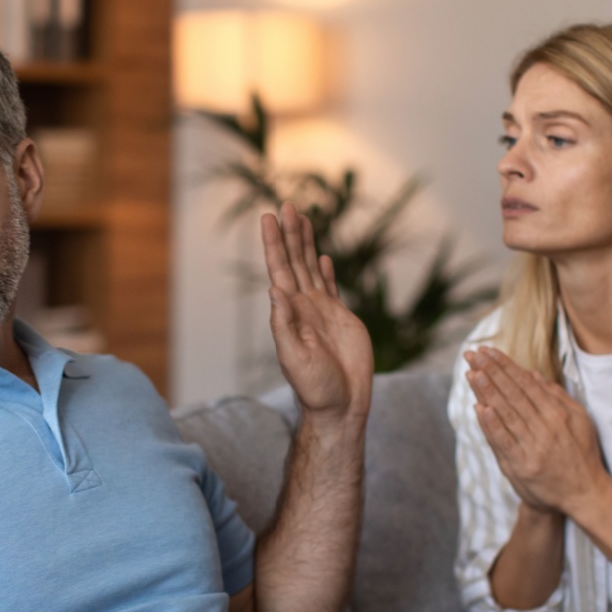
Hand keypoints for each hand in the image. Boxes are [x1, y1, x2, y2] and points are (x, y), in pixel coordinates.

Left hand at [261, 202, 372, 424]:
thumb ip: (285, 325)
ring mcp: (321, 311)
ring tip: (301, 218)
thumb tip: (275, 290)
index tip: (269, 217)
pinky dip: (326, 270)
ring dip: (305, 244)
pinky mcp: (340, 319)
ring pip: (311, 268)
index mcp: (290, 313)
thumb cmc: (316, 389)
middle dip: (289, 233)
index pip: (279, 269)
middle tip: (285, 204)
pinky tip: (323, 257)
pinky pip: (331, 288)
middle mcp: (303, 307)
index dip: (274, 243)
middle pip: (294, 261)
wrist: (341, 407)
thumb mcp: (295, 358)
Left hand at [465, 346, 608, 518]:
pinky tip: (479, 409)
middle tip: (473, 355)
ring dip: (488, 392)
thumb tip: (533, 375)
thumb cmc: (581, 454)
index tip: (489, 351)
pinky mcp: (522, 466)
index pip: (526, 384)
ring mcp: (533, 447)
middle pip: (513, 394)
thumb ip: (556, 397)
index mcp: (558, 414)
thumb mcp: (579, 420)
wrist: (585, 495)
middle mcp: (545, 427)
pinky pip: (504, 441)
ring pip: (506, 414)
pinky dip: (491, 425)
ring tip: (472, 373)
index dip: (506, 366)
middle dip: (492, 372)